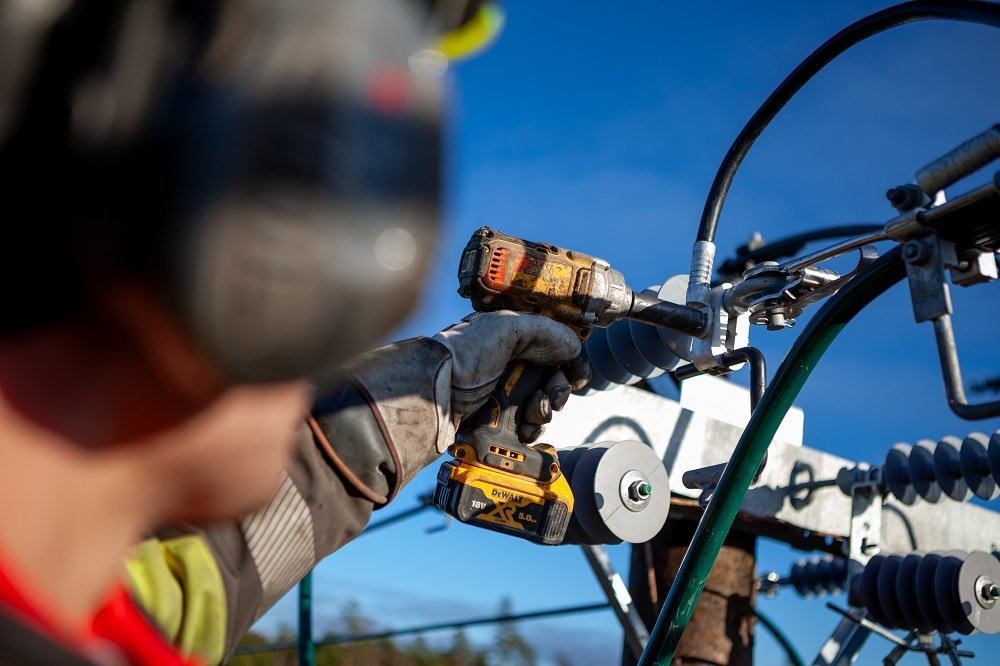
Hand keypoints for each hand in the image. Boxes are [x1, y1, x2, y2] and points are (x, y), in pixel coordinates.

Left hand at [433, 311, 589, 441]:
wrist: (431, 397)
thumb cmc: (462, 356)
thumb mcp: (504, 326)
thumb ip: (544, 330)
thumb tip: (574, 345)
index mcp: (510, 341)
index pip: (552, 351)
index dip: (570, 362)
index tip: (578, 375)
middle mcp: (507, 367)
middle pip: (551, 381)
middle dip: (559, 390)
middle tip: (553, 396)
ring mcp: (500, 397)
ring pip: (541, 408)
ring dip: (545, 412)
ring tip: (532, 412)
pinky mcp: (494, 424)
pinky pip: (525, 430)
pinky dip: (531, 431)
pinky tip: (524, 429)